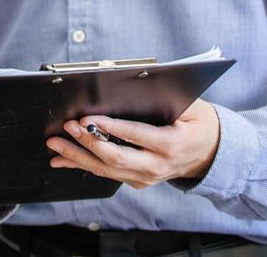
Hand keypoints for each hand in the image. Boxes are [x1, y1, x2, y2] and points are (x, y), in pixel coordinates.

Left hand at [45, 99, 220, 189]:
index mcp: (171, 144)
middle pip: (115, 158)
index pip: (134, 135)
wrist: (211, 154)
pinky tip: (65, 159)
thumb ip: (165, 97)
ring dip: (78, 157)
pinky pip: (108, 174)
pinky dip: (84, 165)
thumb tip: (134, 84)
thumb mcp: (191, 106)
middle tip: (66, 129)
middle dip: (87, 143)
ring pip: (107, 170)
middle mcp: (157, 165)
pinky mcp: (138, 181)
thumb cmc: (198, 123)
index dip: (109, 128)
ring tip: (55, 146)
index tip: (87, 119)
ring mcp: (147, 177)